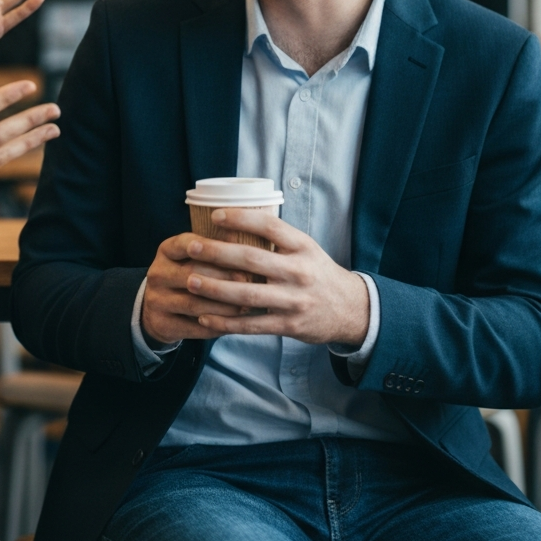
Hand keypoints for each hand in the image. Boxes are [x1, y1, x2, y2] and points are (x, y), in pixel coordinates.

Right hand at [141, 232, 251, 345]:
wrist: (158, 309)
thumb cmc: (187, 275)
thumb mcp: (193, 257)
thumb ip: (215, 248)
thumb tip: (249, 236)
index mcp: (166, 250)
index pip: (185, 243)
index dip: (208, 246)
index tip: (235, 251)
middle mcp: (157, 273)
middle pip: (191, 273)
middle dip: (223, 278)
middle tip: (249, 281)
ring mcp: (157, 300)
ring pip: (193, 303)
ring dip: (222, 306)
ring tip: (246, 305)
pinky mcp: (162, 323)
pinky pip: (193, 327)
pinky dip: (215, 325)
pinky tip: (233, 324)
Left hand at [183, 208, 369, 346]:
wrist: (350, 309)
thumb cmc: (317, 272)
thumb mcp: (306, 248)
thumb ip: (277, 237)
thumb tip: (235, 218)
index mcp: (302, 246)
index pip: (269, 226)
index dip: (241, 218)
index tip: (214, 215)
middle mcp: (299, 272)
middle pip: (252, 260)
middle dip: (217, 253)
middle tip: (191, 247)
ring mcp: (294, 300)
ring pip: (247, 295)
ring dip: (215, 288)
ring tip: (190, 281)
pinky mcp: (289, 325)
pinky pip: (252, 325)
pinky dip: (226, 323)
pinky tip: (204, 317)